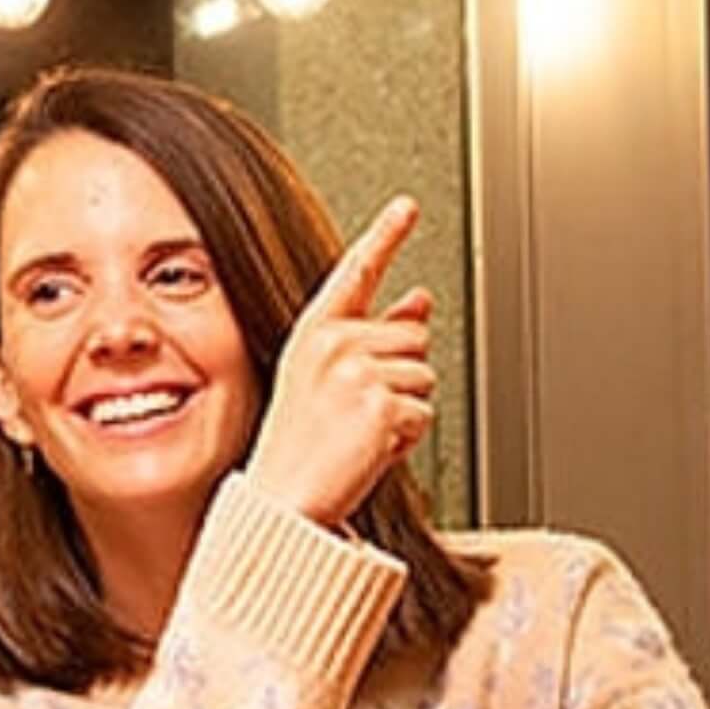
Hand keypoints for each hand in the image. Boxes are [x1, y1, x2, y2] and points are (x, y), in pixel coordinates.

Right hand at [246, 196, 434, 526]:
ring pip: (425, 375)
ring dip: (405, 409)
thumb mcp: (330, 381)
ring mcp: (357, 369)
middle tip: (360, 413)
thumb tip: (419, 302)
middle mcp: (334, 343)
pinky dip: (406, 437)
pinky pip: (423, 412)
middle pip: (414, 336)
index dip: (385, 234)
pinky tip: (370, 449)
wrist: (284, 501)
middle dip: (402, 375)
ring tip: (361, 433)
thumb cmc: (302, 448)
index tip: (406, 207)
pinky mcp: (381, 400)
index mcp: (315, 332)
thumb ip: (377, 335)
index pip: (356, 272)